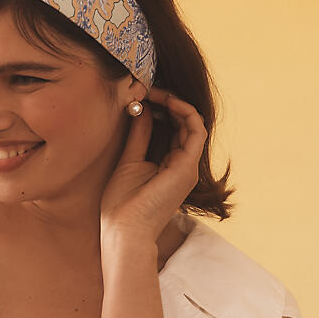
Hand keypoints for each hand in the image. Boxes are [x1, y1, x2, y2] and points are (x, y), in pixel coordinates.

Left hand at [100, 87, 207, 242]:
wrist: (124, 230)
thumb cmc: (122, 205)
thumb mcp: (129, 160)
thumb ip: (139, 135)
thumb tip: (142, 109)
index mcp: (170, 165)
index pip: (174, 127)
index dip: (161, 106)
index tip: (142, 94)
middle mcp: (183, 165)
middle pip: (185, 123)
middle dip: (167, 100)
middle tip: (146, 86)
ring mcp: (188, 167)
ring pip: (192, 122)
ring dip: (174, 101)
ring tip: (152, 91)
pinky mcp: (187, 167)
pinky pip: (196, 129)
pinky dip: (183, 110)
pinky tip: (163, 100)